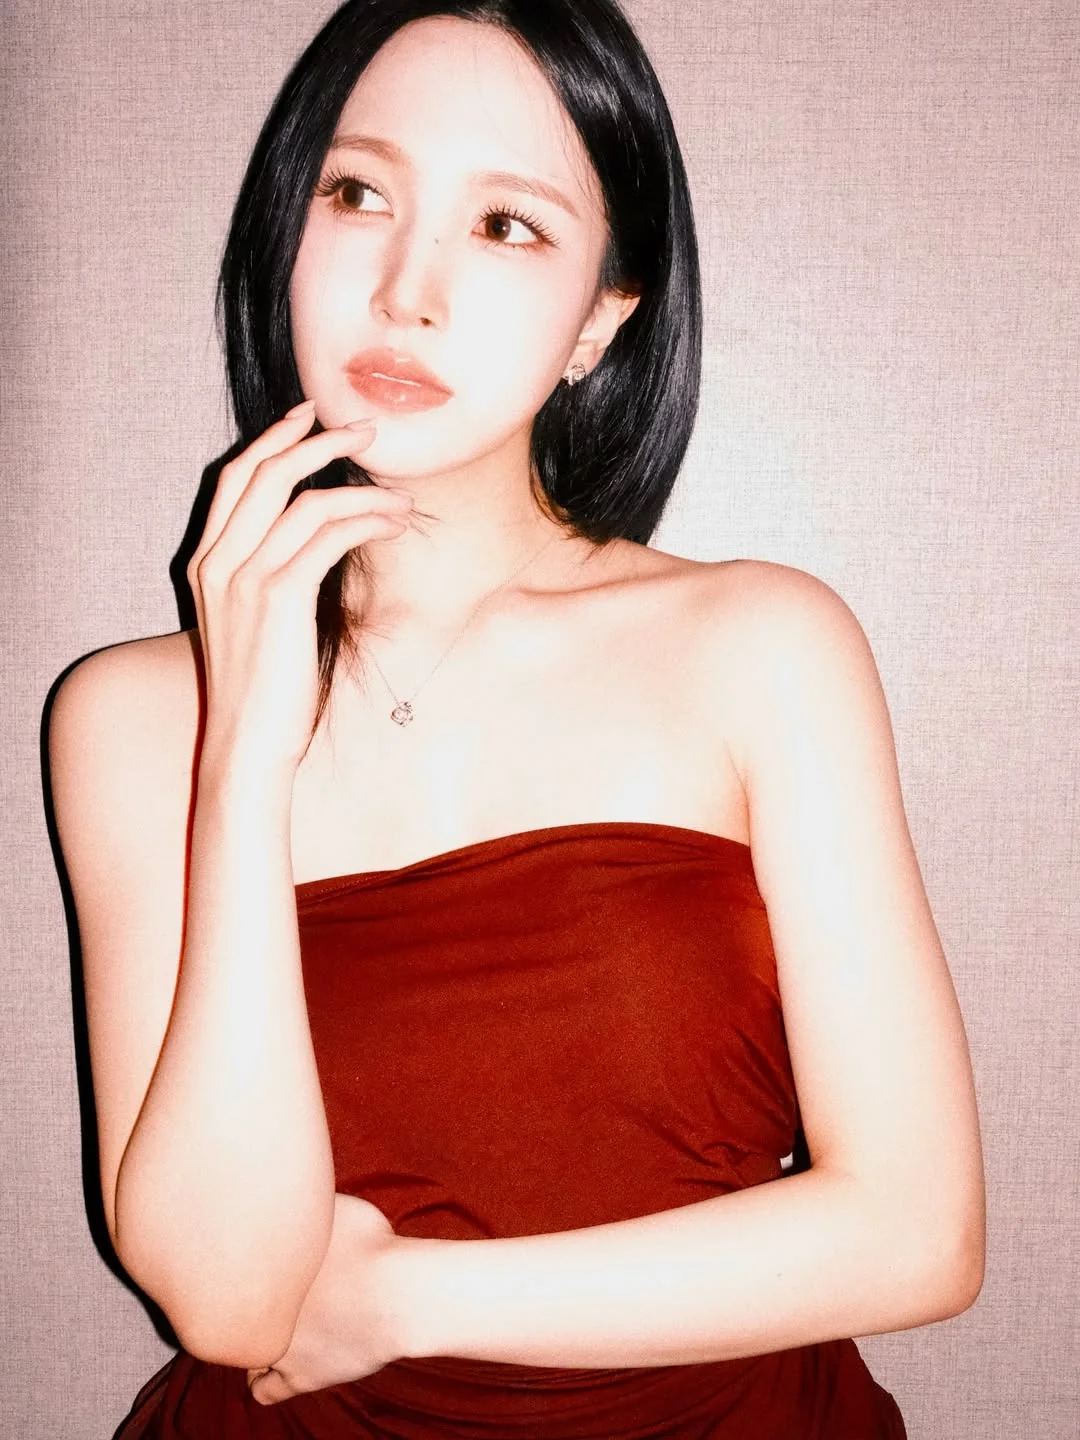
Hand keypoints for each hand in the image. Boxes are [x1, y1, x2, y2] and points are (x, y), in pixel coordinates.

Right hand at [187, 401, 413, 774]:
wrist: (247, 745)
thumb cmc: (263, 692)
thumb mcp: (257, 624)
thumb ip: (274, 578)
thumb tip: (325, 542)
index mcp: (205, 564)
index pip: (233, 480)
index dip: (272, 441)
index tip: (309, 417)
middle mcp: (217, 563)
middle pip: (265, 473)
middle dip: (319, 441)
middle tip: (367, 431)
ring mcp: (243, 579)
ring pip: (305, 502)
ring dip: (363, 492)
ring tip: (402, 500)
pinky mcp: (278, 598)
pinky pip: (328, 537)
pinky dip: (367, 523)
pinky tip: (394, 527)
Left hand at [246, 1193, 402, 1404]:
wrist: (396, 1294)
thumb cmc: (373, 1245)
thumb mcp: (336, 1206)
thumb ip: (306, 1208)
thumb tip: (292, 1191)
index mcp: (266, 1266)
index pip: (226, 1271)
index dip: (240, 1269)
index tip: (254, 1265)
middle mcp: (262, 1307)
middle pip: (231, 1312)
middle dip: (244, 1305)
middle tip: (261, 1297)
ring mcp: (277, 1346)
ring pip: (244, 1353)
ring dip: (253, 1343)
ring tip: (271, 1331)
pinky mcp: (299, 1377)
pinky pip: (264, 1390)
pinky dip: (267, 1380)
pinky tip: (276, 1368)